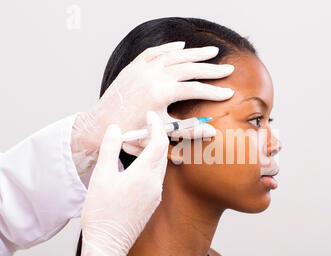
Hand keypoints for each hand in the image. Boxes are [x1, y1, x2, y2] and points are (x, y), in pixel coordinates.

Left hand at [71, 41, 233, 174]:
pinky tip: (181, 46)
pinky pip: (155, 52)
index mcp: (162, 93)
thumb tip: (212, 131)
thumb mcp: (161, 133)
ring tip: (212, 51)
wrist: (101, 125)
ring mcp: (143, 69)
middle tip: (228, 68)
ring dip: (195, 53)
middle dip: (211, 69)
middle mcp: (154, 76)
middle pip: (190, 68)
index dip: (214, 92)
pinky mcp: (134, 67)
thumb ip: (188, 130)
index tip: (229, 93)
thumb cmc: (130, 132)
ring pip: (175, 56)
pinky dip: (169, 48)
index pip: (196, 89)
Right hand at [80, 111, 167, 255]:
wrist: (108, 244)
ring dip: (150, 151)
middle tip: (137, 129)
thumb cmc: (102, 212)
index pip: (159, 141)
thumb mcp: (102, 176)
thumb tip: (116, 129)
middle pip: (162, 152)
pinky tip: (132, 166)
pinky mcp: (152, 203)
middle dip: (152, 136)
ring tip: (130, 146)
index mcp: (145, 174)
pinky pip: (155, 177)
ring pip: (159, 165)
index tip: (149, 115)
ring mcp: (155, 194)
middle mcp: (155, 183)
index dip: (156, 125)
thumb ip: (110, 149)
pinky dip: (148, 165)